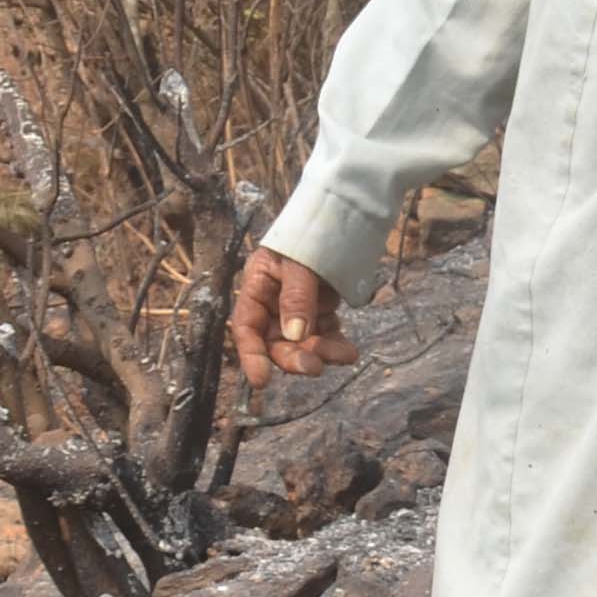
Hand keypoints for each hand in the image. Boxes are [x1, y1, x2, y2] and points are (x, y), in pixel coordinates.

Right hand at [230, 246, 357, 389]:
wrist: (343, 215)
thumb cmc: (312, 232)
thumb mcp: (299, 261)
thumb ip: (296, 297)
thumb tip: (295, 335)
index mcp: (257, 286)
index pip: (247, 327)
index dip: (251, 356)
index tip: (262, 381)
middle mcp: (273, 302)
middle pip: (276, 341)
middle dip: (294, 356)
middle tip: (315, 368)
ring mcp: (299, 309)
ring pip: (304, 342)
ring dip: (321, 352)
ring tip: (346, 355)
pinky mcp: (321, 311)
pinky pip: (325, 335)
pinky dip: (335, 345)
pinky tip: (349, 351)